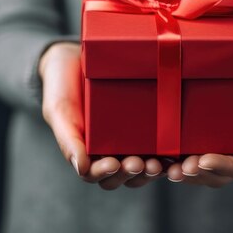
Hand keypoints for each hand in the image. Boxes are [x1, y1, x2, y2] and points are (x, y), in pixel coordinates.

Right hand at [39, 42, 165, 188]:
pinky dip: (166, 154)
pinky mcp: (147, 124)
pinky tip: (174, 153)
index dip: (104, 173)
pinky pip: (159, 145)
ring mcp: (130, 138)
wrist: (75, 57)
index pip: (95, 173)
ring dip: (149, 170)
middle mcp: (109, 150)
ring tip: (157, 163)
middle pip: (122, 175)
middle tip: (138, 164)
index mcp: (86, 152)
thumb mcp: (59, 110)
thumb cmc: (62, 86)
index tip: (112, 164)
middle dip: (130, 174)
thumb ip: (67, 139)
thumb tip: (81, 168)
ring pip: (142, 166)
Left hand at [165, 42, 232, 186]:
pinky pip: (181, 148)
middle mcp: (229, 150)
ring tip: (162, 167)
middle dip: (194, 174)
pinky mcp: (193, 129)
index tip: (202, 159)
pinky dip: (168, 156)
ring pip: (195, 167)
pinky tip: (152, 153)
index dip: (220, 167)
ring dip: (179, 171)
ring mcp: (211, 141)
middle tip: (177, 169)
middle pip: (212, 174)